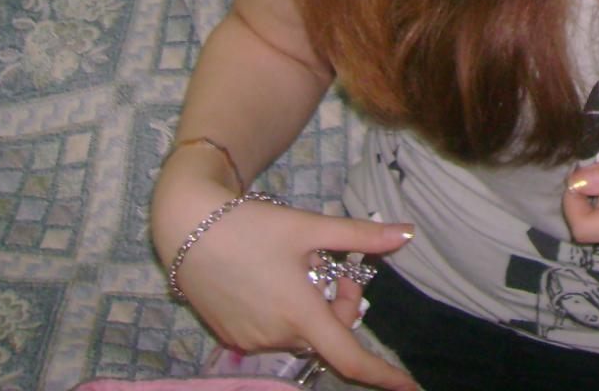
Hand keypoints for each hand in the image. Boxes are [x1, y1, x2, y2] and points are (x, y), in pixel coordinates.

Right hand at [163, 192, 417, 390]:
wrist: (188, 227)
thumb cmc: (252, 225)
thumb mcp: (310, 226)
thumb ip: (360, 235)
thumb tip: (408, 233)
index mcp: (301, 314)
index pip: (350, 358)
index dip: (383, 375)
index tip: (411, 388)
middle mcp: (276, 336)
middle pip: (328, 334)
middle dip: (342, 303)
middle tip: (334, 262)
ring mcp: (250, 341)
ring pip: (301, 332)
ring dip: (313, 307)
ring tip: (299, 265)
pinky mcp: (230, 337)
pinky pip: (274, 332)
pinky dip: (286, 313)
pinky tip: (273, 278)